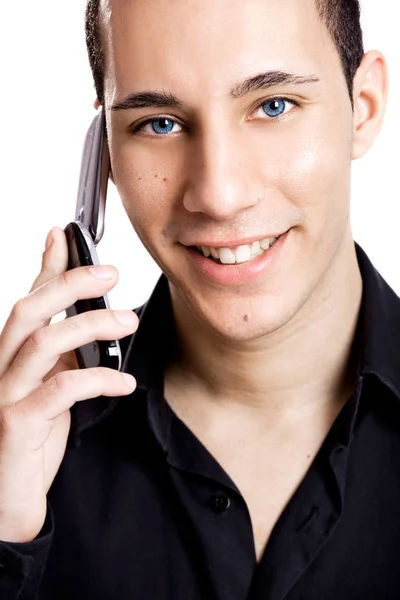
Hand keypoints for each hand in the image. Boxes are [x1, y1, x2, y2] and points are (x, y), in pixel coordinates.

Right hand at [0, 227, 137, 542]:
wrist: (8, 497)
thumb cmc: (32, 438)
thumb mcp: (51, 386)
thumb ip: (62, 352)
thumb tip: (86, 318)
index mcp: (11, 355)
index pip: (28, 300)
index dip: (46, 266)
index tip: (64, 233)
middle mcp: (1, 367)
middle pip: (28, 310)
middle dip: (70, 285)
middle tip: (110, 274)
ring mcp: (5, 395)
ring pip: (43, 343)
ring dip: (91, 326)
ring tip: (129, 321)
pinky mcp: (16, 424)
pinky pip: (59, 390)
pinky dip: (97, 380)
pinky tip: (125, 383)